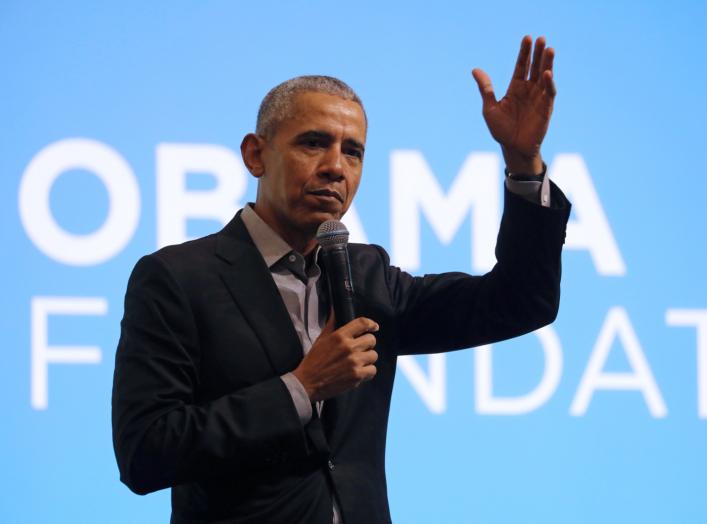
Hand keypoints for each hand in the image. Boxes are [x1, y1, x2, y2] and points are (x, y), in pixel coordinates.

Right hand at [292, 316, 378, 401]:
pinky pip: (372, 370)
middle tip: (361, 349)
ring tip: (359, 361)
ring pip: (373, 355)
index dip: (371, 324)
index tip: (374, 327)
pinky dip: (368, 371)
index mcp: (339, 336)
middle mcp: (349, 347)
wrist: (308, 382)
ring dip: (368, 358)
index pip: (362, 323)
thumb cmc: (314, 360)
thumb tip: (336, 310)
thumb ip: (332, 324)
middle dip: (367, 344)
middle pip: (371, 340)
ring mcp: (354, 362)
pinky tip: (360, 371)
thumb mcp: (321, 339)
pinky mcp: (357, 376)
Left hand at [472, 35, 555, 173]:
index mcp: (515, 88)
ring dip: (547, 63)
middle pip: (535, 67)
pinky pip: (549, 93)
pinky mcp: (546, 108)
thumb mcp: (489, 108)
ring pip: (544, 77)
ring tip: (549, 49)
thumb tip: (475, 69)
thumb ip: (485, 89)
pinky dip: (548, 83)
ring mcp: (538, 98)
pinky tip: (547, 73)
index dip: (524, 52)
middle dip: (538, 53)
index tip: (527, 38)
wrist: (513, 148)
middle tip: (540, 38)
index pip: (521, 66)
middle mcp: (529, 90)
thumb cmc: (501, 130)